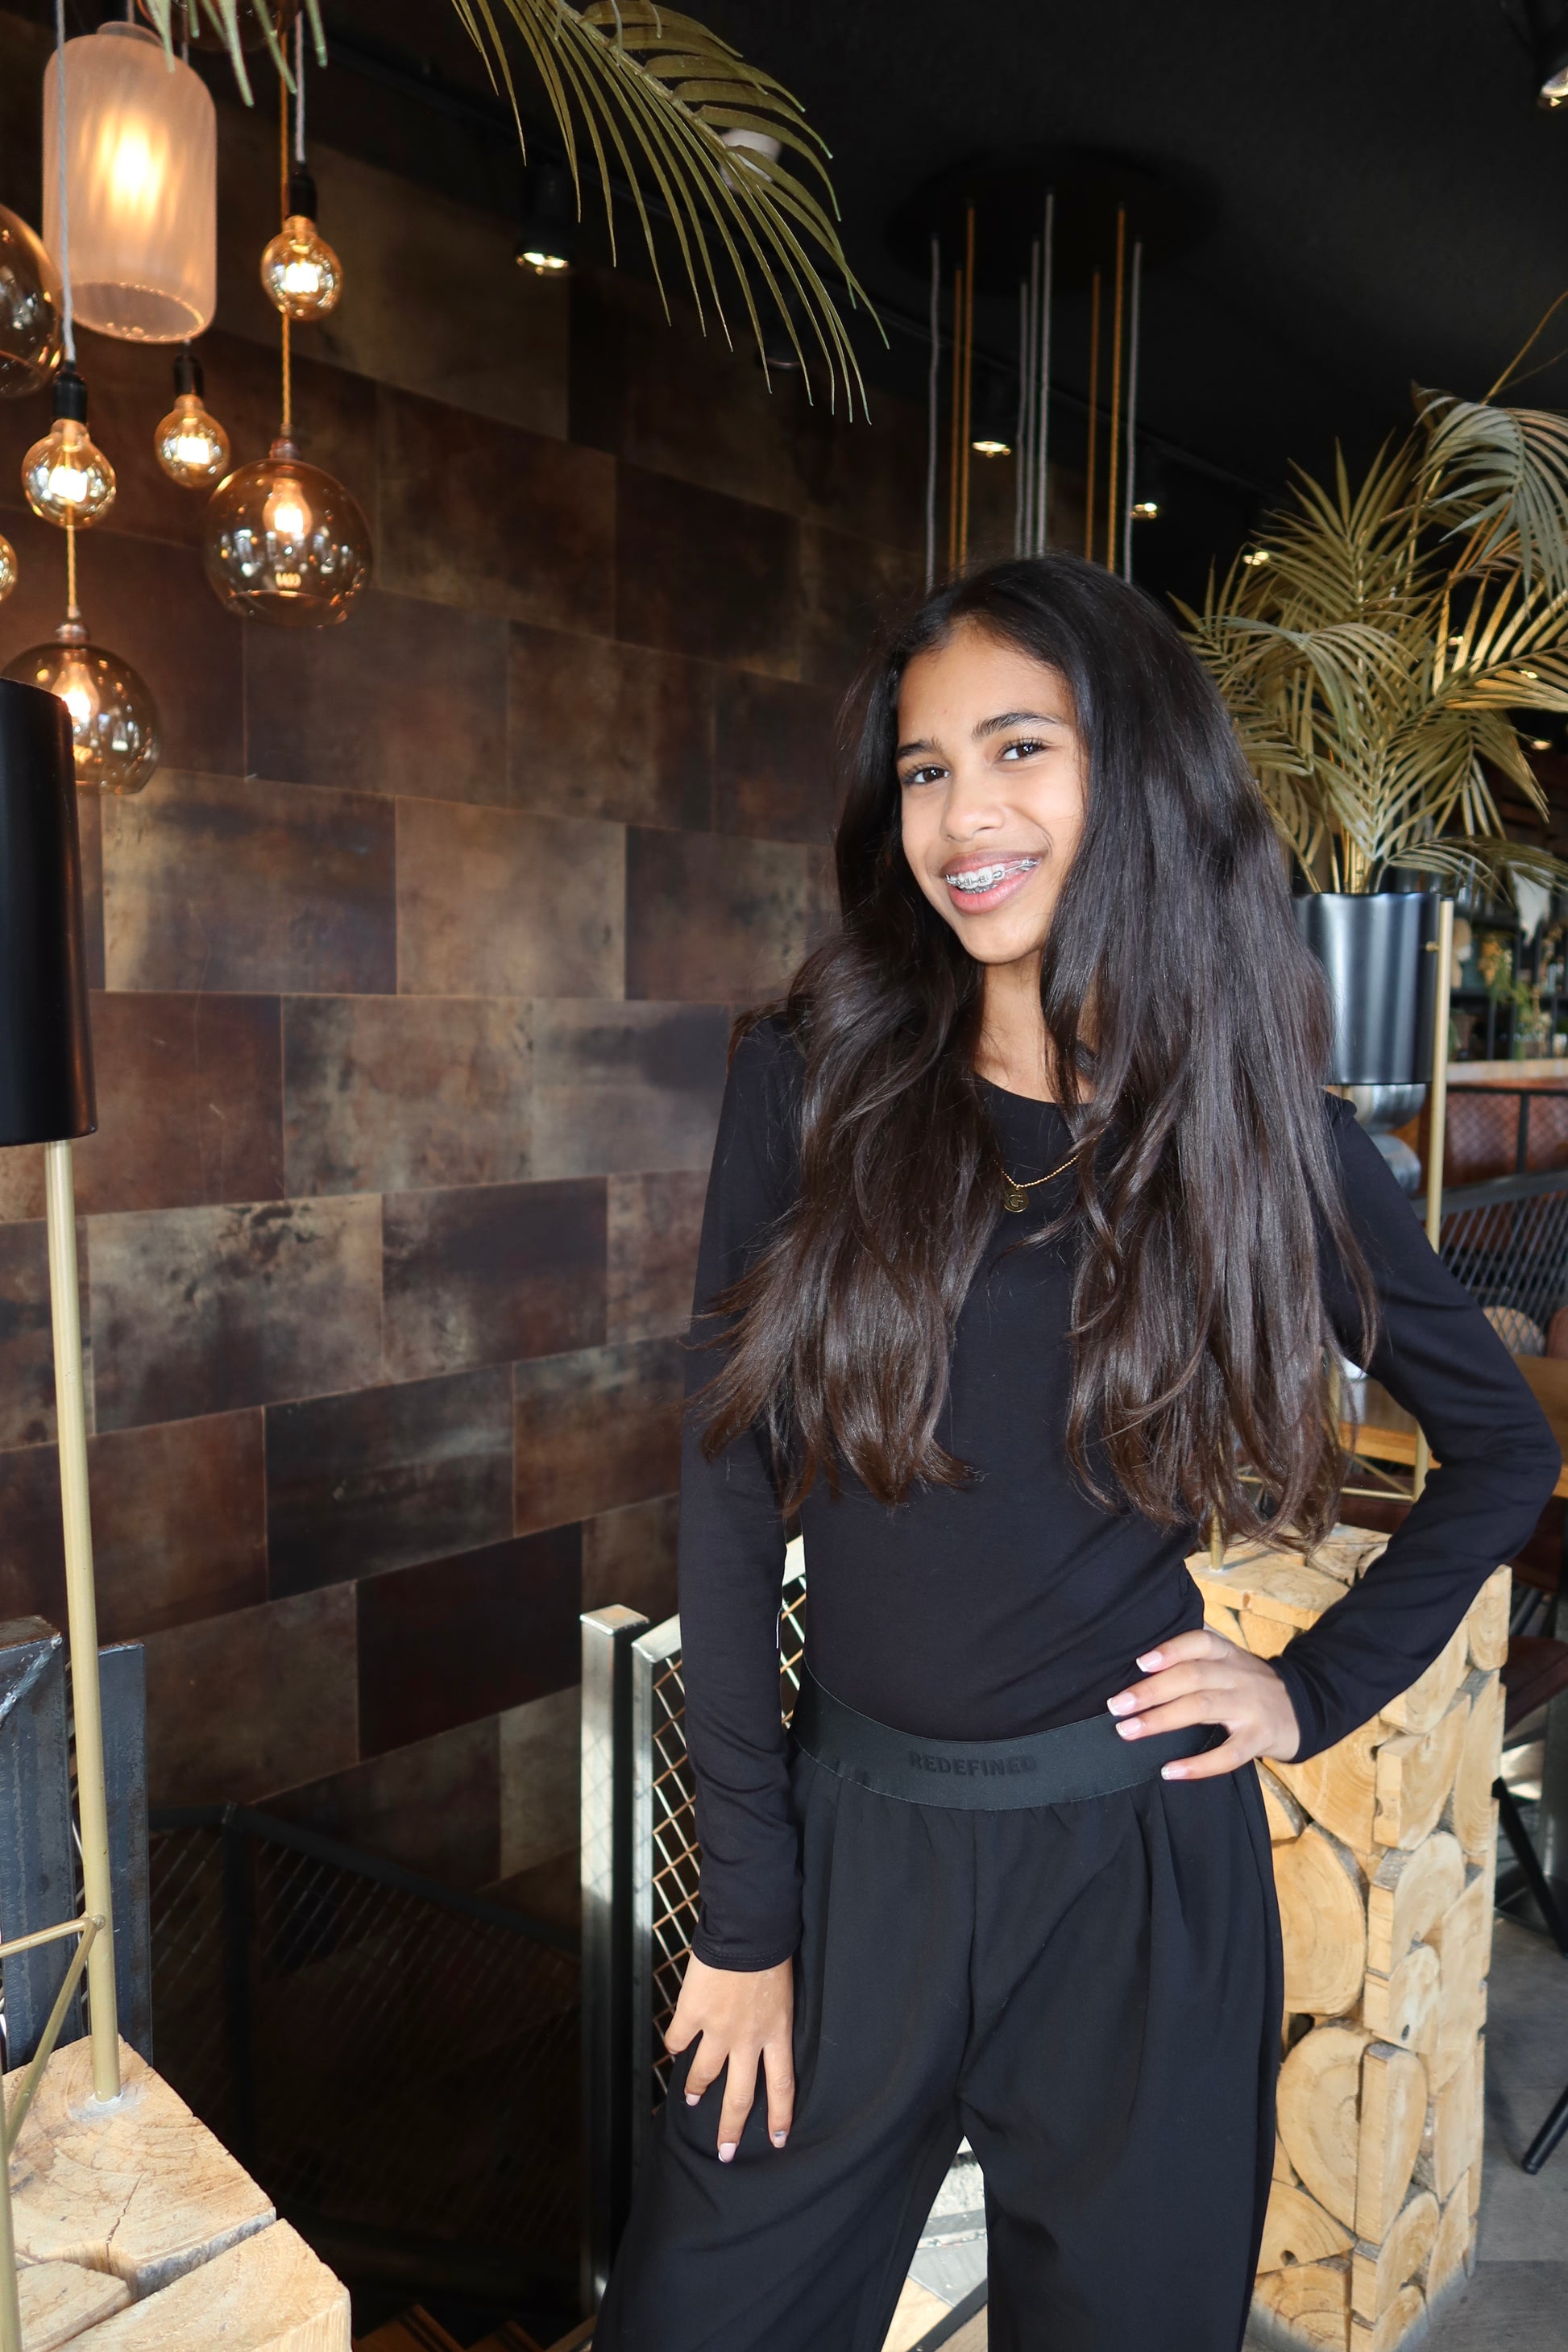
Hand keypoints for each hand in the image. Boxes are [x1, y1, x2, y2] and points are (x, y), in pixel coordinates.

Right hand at [665, 1952, 794, 2162]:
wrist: (747, 1927)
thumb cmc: (771, 1950)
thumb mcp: (783, 1994)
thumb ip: (771, 2019)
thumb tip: (760, 2034)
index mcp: (777, 2033)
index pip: (783, 2086)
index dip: (781, 2116)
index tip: (779, 2140)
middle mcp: (749, 2039)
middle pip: (741, 2095)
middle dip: (731, 2128)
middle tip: (725, 2153)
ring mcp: (718, 2028)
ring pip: (705, 2073)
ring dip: (697, 2089)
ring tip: (692, 2100)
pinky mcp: (693, 2012)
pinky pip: (679, 2039)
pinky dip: (676, 2045)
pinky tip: (676, 2048)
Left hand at [1106, 1626, 1300, 1779]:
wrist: (1306, 1708)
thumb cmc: (1250, 1685)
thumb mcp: (1230, 1662)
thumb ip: (1196, 1656)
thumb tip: (1140, 1661)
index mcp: (1228, 1655)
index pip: (1199, 1643)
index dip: (1170, 1650)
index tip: (1139, 1663)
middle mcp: (1239, 1676)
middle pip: (1192, 1677)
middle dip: (1151, 1690)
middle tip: (1116, 1705)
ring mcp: (1252, 1707)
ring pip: (1204, 1708)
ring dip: (1162, 1720)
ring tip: (1128, 1731)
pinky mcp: (1262, 1738)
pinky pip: (1230, 1754)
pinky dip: (1199, 1764)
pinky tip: (1170, 1771)